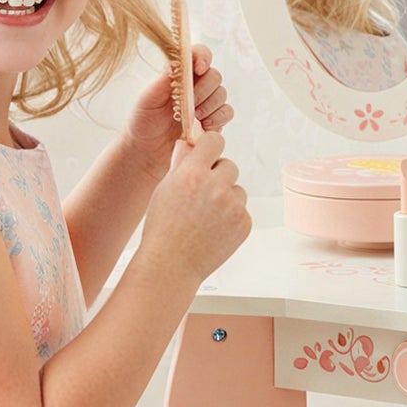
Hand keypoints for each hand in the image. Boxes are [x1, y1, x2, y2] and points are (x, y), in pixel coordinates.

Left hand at [125, 44, 234, 179]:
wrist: (146, 152)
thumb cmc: (142, 122)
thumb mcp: (147, 99)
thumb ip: (164, 79)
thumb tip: (178, 62)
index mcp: (178, 74)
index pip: (198, 54)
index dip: (203, 57)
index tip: (199, 69)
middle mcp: (194, 85)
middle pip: (214, 75)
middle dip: (205, 89)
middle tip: (192, 104)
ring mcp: (205, 103)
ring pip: (222, 94)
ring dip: (211, 105)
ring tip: (195, 118)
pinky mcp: (212, 121)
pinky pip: (227, 112)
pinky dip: (219, 118)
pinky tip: (205, 127)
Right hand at [139, 127, 250, 288]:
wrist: (171, 264)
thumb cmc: (163, 227)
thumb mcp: (165, 189)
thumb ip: (180, 163)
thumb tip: (189, 142)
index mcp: (192, 174)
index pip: (215, 141)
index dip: (210, 148)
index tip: (207, 156)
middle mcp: (215, 187)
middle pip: (229, 165)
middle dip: (218, 176)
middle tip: (202, 195)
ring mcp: (233, 206)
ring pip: (237, 189)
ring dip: (226, 198)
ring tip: (205, 216)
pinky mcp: (244, 223)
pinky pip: (242, 210)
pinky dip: (231, 217)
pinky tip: (213, 229)